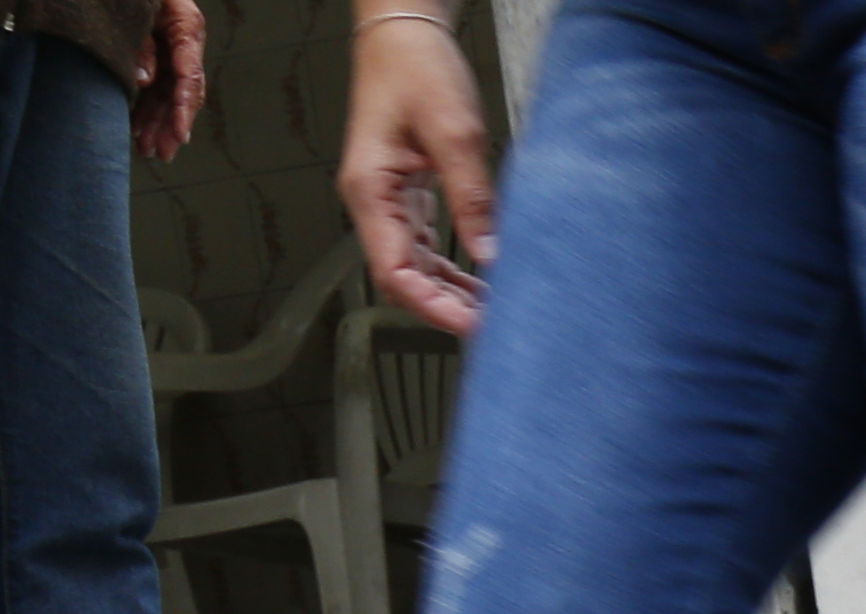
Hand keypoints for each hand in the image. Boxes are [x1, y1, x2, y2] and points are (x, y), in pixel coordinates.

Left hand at [134, 0, 205, 160]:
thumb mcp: (137, 6)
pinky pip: (153, 85)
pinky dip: (145, 107)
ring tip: (147, 150)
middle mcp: (183, 42)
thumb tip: (143, 81)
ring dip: (158, 123)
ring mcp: (170, 48)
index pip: (190, 74)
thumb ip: (141, 41)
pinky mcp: (155, 52)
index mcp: (186, 26)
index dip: (184, 107)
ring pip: (168, 93)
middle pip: (182, 90)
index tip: (180, 134)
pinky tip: (136, 129)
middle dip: (171, 124)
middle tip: (161, 153)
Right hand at [336, 9, 495, 335]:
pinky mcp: (408, 193)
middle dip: (445, 308)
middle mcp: (374, 201)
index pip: (394, 272)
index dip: (432, 307)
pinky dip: (454, 268)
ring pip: (417, 265)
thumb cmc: (415, 67)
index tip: (471, 327)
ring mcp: (390, 199)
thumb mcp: (453, 131)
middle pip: (404, 278)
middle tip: (494, 329)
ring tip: (495, 314)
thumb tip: (489, 251)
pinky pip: (427, 245)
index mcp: (370, 190)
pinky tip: (484, 282)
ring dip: (452, 293)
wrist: (404, 32)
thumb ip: (471, 195)